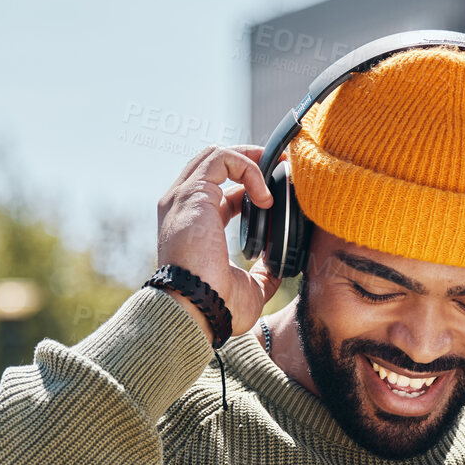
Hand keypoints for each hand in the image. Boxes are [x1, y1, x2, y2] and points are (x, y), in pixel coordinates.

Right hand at [156, 145, 284, 336]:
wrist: (198, 309)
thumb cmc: (218, 307)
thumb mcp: (249, 288)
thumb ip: (262, 273)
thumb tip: (278, 267)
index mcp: (193, 226)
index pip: (219, 191)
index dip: (248, 185)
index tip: (275, 193)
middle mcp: (183, 208)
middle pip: (213, 164)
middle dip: (249, 160)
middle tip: (280, 169)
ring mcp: (184, 198)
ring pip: (215, 155)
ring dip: (250, 159)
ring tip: (276, 173)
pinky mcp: (192, 193)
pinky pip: (221, 159)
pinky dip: (248, 168)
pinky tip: (265, 196)